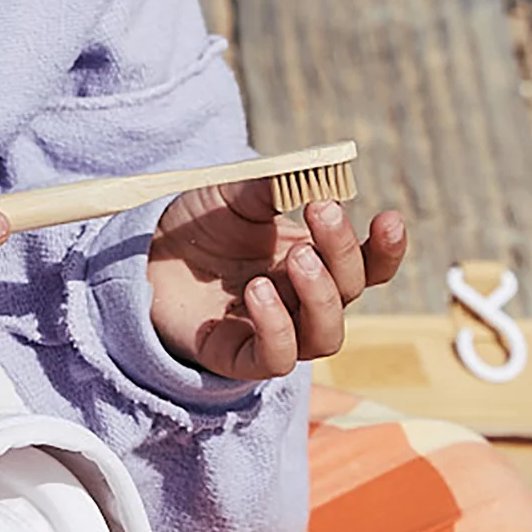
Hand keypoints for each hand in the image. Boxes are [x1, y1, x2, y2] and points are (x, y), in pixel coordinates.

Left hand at [148, 186, 405, 380]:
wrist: (143, 252)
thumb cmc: (198, 225)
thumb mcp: (236, 194)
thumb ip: (275, 185)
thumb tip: (313, 172)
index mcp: (313, 260)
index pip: (368, 266)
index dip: (386, 248)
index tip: (388, 217)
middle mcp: (301, 300)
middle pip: (348, 291)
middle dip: (342, 252)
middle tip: (320, 211)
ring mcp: (273, 330)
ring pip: (325, 335)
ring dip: (320, 296)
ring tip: (296, 257)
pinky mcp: (238, 356)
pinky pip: (276, 359)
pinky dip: (277, 329)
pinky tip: (259, 292)